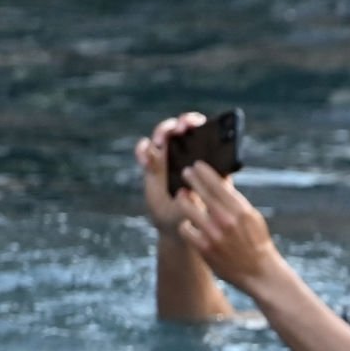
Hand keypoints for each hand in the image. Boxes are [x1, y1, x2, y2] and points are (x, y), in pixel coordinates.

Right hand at [133, 113, 206, 234]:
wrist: (177, 227)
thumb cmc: (196, 216)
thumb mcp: (201, 205)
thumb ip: (199, 192)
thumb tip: (195, 179)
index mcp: (206, 160)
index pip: (205, 132)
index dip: (198, 124)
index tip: (194, 124)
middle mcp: (188, 154)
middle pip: (183, 128)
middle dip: (180, 124)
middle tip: (179, 129)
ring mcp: (169, 158)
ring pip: (164, 134)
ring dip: (161, 132)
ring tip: (160, 143)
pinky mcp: (152, 165)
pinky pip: (145, 149)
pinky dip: (142, 150)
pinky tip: (145, 162)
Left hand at [173, 164, 284, 292]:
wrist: (259, 272)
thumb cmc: (257, 242)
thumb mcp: (253, 218)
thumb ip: (236, 200)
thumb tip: (222, 180)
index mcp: (241, 210)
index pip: (217, 184)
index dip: (204, 172)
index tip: (196, 165)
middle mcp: (227, 220)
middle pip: (201, 191)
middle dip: (191, 179)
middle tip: (186, 173)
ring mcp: (214, 234)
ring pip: (187, 207)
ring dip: (183, 200)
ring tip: (182, 197)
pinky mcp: (204, 248)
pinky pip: (185, 228)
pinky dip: (186, 224)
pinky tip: (189, 223)